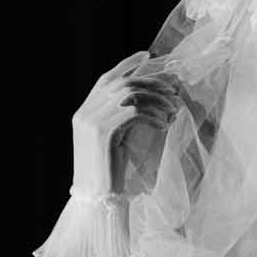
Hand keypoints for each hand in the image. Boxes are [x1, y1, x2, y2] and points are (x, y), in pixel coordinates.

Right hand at [70, 53, 172, 198]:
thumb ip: (120, 118)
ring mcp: (91, 122)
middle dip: (150, 83)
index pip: (105, 79)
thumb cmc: (108, 173)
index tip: (148, 55)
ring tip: (173, 110)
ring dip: (156, 100)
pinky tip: (164, 125)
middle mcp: (84, 114)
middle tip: (173, 90)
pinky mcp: (103, 133)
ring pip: (130, 96)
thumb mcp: (112, 140)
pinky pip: (134, 113)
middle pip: (121, 84)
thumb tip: (147, 98)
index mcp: (83, 113)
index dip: (126, 65)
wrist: (97, 201)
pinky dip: (153, 116)